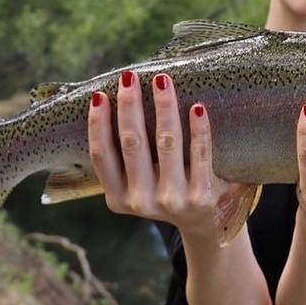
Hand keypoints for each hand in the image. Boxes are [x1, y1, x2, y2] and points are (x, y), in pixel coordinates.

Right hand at [88, 70, 272, 304]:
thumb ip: (128, 159)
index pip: (102, 156)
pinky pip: (200, 154)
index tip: (99, 95)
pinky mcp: (203, 197)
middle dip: (129, 105)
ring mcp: (173, 200)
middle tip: (129, 75)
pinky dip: (198, 129)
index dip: (97, 124)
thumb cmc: (169, 193)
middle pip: (131, 142)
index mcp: (118, 199)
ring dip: (163, 107)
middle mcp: (141, 202)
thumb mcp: (140, 186)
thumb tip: (117, 100)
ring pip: (165, 143)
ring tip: (162, 81)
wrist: (208, 229)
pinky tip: (197, 107)